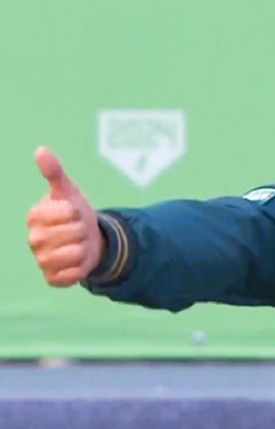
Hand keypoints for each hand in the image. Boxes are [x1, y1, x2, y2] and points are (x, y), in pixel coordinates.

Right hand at [27, 147, 103, 286]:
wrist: (86, 239)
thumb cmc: (74, 212)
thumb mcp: (68, 191)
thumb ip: (54, 172)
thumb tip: (40, 150)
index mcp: (35, 216)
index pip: (69, 212)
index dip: (79, 212)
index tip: (74, 213)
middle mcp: (33, 239)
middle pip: (75, 233)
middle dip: (84, 230)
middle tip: (78, 230)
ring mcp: (41, 260)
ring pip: (76, 254)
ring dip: (85, 249)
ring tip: (78, 244)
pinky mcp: (52, 279)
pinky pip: (75, 274)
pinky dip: (83, 267)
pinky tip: (77, 261)